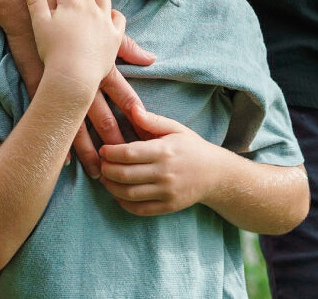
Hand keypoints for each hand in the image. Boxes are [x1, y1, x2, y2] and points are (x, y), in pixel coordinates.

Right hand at [1, 0, 154, 174]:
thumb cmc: (60, 10)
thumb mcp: (93, 26)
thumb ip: (123, 45)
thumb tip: (150, 59)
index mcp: (94, 59)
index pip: (117, 89)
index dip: (129, 109)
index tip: (144, 128)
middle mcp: (78, 71)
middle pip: (98, 110)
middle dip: (111, 137)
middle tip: (122, 160)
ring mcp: (55, 79)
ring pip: (73, 119)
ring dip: (85, 146)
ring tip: (94, 169)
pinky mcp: (36, 82)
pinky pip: (45, 113)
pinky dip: (53, 136)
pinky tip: (60, 160)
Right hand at [25, 0, 124, 94]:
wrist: (73, 75)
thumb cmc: (52, 50)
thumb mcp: (38, 23)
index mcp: (72, 3)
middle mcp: (91, 7)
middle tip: (66, 2)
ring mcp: (105, 21)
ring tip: (86, 8)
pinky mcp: (115, 36)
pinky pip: (118, 17)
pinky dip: (112, 14)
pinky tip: (104, 20)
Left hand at [96, 105, 225, 215]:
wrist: (216, 174)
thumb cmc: (191, 147)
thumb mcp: (175, 128)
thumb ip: (152, 120)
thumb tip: (133, 108)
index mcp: (164, 151)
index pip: (128, 153)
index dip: (110, 153)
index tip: (103, 150)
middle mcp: (164, 173)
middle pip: (124, 175)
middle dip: (106, 170)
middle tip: (101, 164)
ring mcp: (167, 192)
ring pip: (129, 194)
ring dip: (111, 187)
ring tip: (105, 179)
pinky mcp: (169, 206)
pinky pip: (140, 209)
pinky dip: (124, 203)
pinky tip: (118, 195)